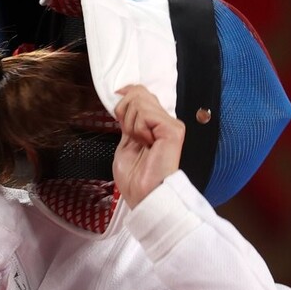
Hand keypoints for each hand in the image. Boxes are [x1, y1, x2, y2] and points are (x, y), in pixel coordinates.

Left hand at [112, 84, 184, 207]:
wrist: (143, 196)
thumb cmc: (135, 178)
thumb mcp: (125, 143)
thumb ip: (127, 122)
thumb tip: (122, 98)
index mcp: (154, 125)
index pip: (142, 95)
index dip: (127, 93)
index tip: (117, 96)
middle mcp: (165, 122)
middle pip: (139, 94)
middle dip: (124, 112)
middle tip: (130, 136)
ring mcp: (171, 125)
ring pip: (140, 102)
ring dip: (130, 124)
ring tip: (139, 143)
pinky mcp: (173, 130)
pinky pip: (146, 114)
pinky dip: (137, 129)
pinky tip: (146, 144)